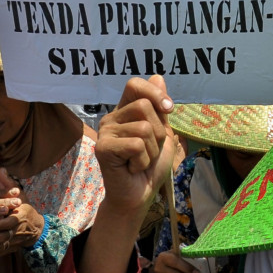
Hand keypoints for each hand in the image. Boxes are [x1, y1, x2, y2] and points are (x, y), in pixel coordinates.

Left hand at [0, 168, 44, 263]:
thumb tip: (1, 170)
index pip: (9, 223)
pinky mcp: (9, 249)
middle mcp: (17, 231)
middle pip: (0, 238)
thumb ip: (9, 183)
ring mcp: (13, 242)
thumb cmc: (25, 208)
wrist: (36, 228)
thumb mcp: (21, 194)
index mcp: (21, 217)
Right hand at [95, 76, 176, 219]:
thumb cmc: (150, 166)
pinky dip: (143, 160)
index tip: (169, 109)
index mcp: (124, 111)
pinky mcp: (103, 148)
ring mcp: (105, 133)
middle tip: (148, 150)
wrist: (139, 196)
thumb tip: (158, 75)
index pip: (135, 85)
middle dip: (158, 132)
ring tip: (140, 161)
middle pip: (144, 106)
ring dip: (151, 150)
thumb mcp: (162, 134)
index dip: (155, 93)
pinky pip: (136, 145)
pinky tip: (132, 168)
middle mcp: (111, 118)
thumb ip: (159, 108)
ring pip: (143, 128)